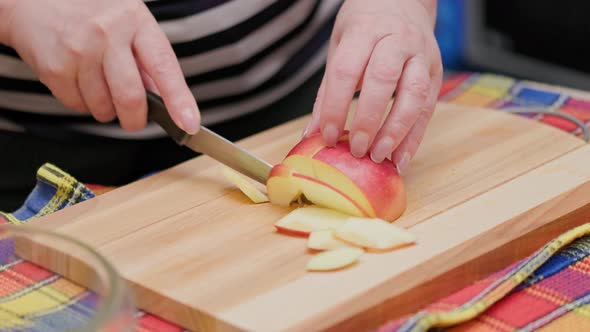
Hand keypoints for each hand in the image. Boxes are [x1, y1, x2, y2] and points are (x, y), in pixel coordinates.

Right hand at [0, 0, 198, 132]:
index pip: (164, 68)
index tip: (190, 124)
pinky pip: (79, 106)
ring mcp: (80, 51)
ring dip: (106, 109)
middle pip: (131, 99)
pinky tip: (80, 80)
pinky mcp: (56, 68)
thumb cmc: (88, 10)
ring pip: (104, 108)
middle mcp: (108, 35)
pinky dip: (83, 103)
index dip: (179, 100)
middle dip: (135, 119)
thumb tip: (166, 98)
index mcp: (136, 22)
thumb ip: (147, 58)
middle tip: (134, 119)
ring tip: (99, 84)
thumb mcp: (128, 20)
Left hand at [304, 0, 442, 173]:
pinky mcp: (436, 72)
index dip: (336, 106)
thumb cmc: (364, 26)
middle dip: (368, 120)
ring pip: (414, 95)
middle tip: (356, 150)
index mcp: (365, 30)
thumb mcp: (339, 47)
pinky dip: (414, 137)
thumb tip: (313, 134)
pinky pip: (428, 108)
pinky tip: (401, 159)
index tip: (328, 136)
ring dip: (396, 131)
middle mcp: (397, 39)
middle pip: (383, 80)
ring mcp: (421, 55)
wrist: (403, 1)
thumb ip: (328, 91)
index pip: (347, 70)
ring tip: (379, 157)